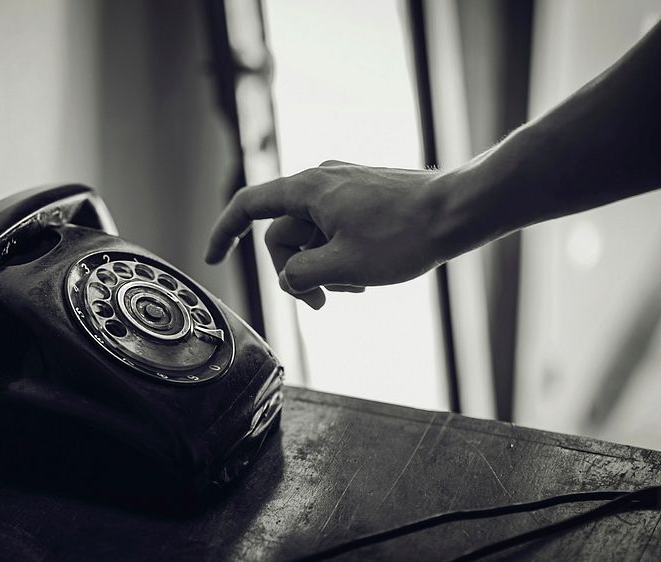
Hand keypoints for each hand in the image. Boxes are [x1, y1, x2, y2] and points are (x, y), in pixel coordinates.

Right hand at [205, 160, 447, 308]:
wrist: (460, 210)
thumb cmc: (405, 234)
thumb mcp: (344, 266)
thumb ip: (301, 277)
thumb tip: (289, 280)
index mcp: (306, 190)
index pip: (247, 207)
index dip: (223, 233)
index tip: (211, 258)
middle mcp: (320, 180)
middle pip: (284, 234)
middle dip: (296, 272)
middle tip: (323, 303)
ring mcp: (344, 186)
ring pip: (312, 235)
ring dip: (323, 266)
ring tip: (357, 285)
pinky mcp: (364, 195)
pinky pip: (335, 228)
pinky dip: (340, 253)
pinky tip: (368, 272)